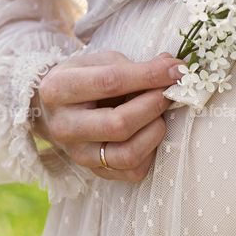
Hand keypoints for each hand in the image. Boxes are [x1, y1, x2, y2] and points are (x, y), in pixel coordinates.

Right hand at [31, 50, 186, 181]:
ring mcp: (78, 153)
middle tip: (168, 93)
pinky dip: (151, 152)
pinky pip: (134, 170)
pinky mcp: (95, 171)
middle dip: (153, 106)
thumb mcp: (104, 63)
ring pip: (128, 154)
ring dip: (155, 131)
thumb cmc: (88, 80)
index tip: (176, 71)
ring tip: (158, 115)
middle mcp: (63, 126)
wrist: (63, 109)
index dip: (150, 76)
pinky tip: (149, 133)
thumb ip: (138, 66)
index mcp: (59, 89)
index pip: (111, 82)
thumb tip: (175, 70)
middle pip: (119, 124)